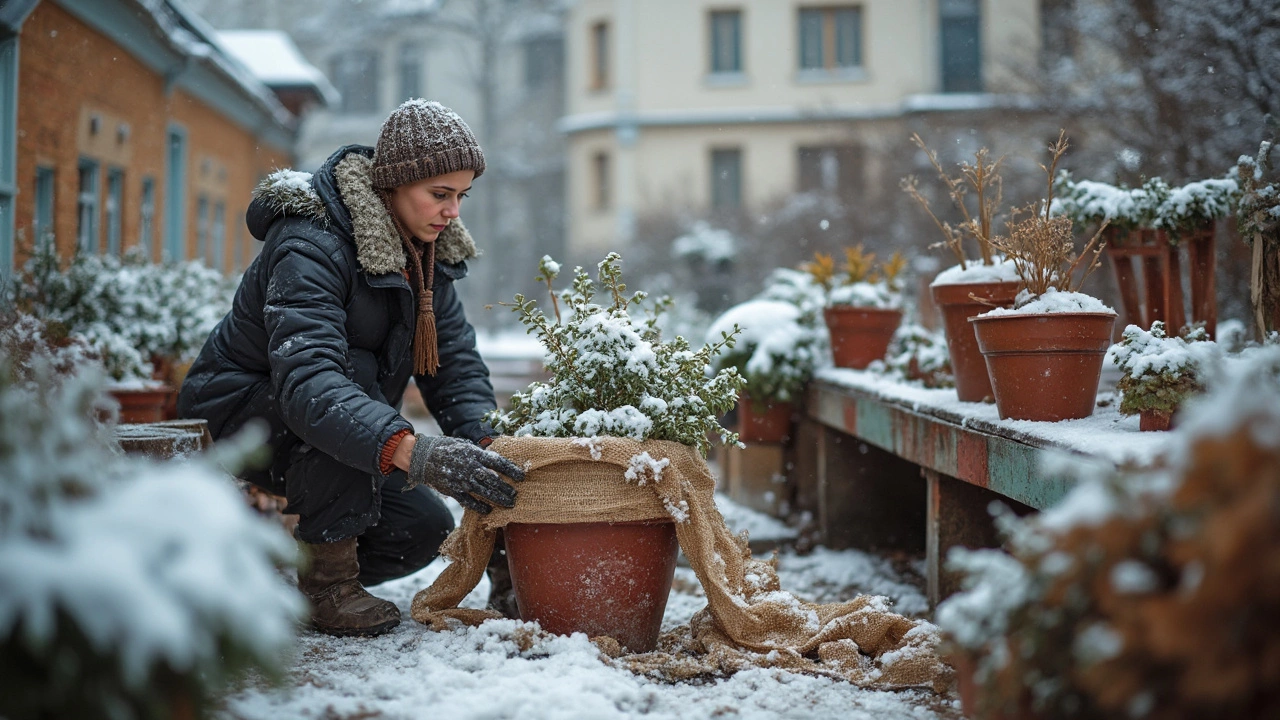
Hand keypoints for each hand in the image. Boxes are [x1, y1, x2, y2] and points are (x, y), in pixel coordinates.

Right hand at [405, 434, 524, 513]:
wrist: (424, 457)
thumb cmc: (448, 449)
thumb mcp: (466, 446)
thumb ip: (481, 453)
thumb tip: (496, 458)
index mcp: (475, 454)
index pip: (499, 462)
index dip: (512, 470)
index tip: (522, 477)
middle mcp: (470, 467)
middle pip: (494, 480)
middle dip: (507, 489)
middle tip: (516, 494)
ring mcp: (462, 480)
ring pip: (485, 492)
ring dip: (499, 499)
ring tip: (509, 503)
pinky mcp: (453, 490)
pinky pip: (469, 502)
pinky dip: (480, 507)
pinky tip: (488, 510)